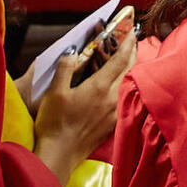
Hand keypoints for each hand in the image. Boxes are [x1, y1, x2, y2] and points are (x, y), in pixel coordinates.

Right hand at [32, 12, 136, 181]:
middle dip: (131, 52)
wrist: (59, 155)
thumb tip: (73, 51)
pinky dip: (124, 86)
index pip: (119, 60)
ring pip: (127, 85)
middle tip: (132, 40)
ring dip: (129, 69)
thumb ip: (65, 67)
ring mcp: (114, 113)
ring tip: (126, 59)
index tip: (131, 31)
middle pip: (129, 70)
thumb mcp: (55, 91)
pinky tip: (118, 86)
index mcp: (99, 87)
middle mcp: (111, 99)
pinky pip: (123, 99)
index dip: (127, 43)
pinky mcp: (112, 125)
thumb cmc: (54, 123)